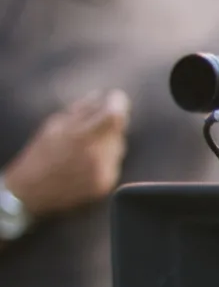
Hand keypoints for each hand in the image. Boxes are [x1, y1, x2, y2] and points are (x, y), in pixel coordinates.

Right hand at [3, 90, 129, 218]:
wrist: (31, 190)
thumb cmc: (41, 153)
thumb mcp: (54, 125)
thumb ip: (81, 109)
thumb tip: (102, 95)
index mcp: (81, 136)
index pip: (114, 115)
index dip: (117, 103)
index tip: (115, 98)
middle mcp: (95, 155)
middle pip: (118, 130)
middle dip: (109, 125)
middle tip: (92, 127)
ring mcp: (102, 171)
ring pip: (118, 147)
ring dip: (107, 142)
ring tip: (84, 149)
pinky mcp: (105, 184)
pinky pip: (114, 164)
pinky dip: (105, 159)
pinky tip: (86, 163)